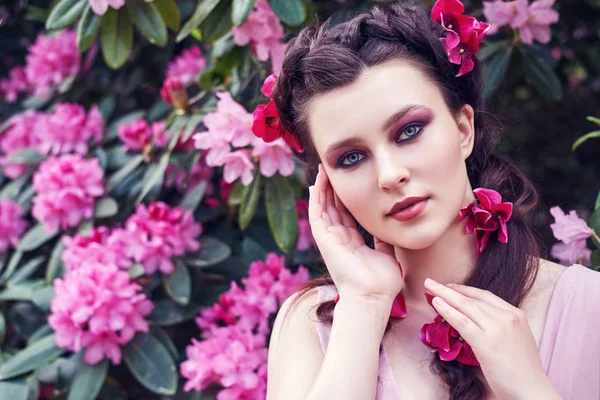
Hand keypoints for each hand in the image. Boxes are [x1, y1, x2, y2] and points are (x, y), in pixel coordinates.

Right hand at [308, 164, 402, 303]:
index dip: (345, 198)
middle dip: (332, 189)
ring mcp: (330, 240)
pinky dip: (316, 199)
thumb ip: (383, 239)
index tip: (348, 181)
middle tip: (333, 169)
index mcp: (352, 243)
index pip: (345, 215)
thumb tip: (389, 225)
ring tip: (323, 170)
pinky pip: (317, 215)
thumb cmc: (382, 283)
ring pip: (322, 208)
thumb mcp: (386, 253)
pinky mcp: (324, 241)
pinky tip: (316, 184)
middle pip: (332, 208)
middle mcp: (338, 240)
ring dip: (322, 189)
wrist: (373, 296)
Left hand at [423, 280, 560, 399]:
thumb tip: (476, 321)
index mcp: (516, 314)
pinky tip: (436, 304)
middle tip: (431, 283)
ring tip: (428, 288)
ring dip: (443, 295)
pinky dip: (446, 310)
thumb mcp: (515, 339)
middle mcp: (507, 317)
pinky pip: (461, 321)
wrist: (532, 390)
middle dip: (449, 289)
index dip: (465, 290)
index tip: (450, 287)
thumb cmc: (522, 371)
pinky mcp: (485, 342)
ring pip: (464, 305)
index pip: (485, 296)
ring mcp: (496, 328)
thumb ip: (499, 326)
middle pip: (472, 298)